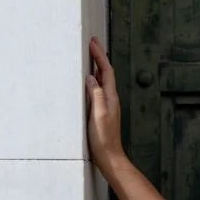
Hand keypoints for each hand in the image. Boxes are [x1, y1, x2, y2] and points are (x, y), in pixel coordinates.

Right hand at [85, 35, 124, 173]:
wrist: (109, 157)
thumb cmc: (103, 139)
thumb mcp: (99, 115)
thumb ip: (96, 95)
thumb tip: (91, 78)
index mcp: (110, 98)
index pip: (106, 71)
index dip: (100, 55)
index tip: (93, 42)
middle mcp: (110, 99)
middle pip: (106, 73)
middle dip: (99, 56)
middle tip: (92, 43)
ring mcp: (106, 105)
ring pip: (102, 80)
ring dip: (97, 66)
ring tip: (90, 56)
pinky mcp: (101, 112)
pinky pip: (98, 90)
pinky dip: (93, 80)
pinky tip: (89, 81)